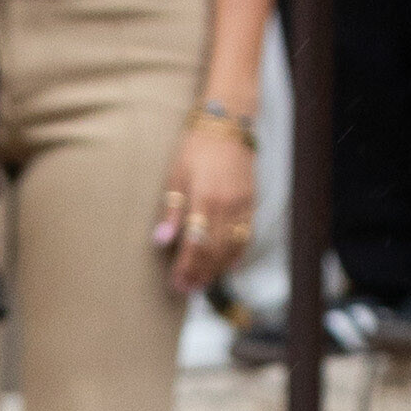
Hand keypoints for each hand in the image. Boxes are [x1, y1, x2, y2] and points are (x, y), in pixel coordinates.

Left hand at [153, 112, 257, 296]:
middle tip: (187, 290)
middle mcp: (226, 205)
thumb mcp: (175, 174)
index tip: (176, 283)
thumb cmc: (196, 145)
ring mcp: (241, 204)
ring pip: (231, 247)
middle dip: (200, 274)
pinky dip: (237, 254)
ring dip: (217, 269)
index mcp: (204, 198)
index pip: (195, 244)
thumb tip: (160, 241)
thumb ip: (170, 211)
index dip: (186, 268)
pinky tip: (228, 267)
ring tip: (203, 283)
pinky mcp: (250, 201)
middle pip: (213, 251)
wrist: (227, 121)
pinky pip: (246, 235)